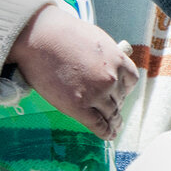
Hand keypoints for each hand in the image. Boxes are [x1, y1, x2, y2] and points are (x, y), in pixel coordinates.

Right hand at [7, 3, 135, 139]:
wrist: (38, 37)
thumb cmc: (62, 35)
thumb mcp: (96, 40)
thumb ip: (107, 56)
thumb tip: (110, 66)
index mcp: (118, 60)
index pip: (131, 81)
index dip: (125, 90)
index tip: (121, 95)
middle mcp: (111, 79)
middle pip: (120, 99)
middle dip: (116, 106)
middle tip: (115, 114)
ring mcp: (95, 94)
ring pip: (111, 113)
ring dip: (113, 121)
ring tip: (113, 127)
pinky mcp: (78, 107)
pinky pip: (98, 124)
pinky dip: (105, 132)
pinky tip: (108, 135)